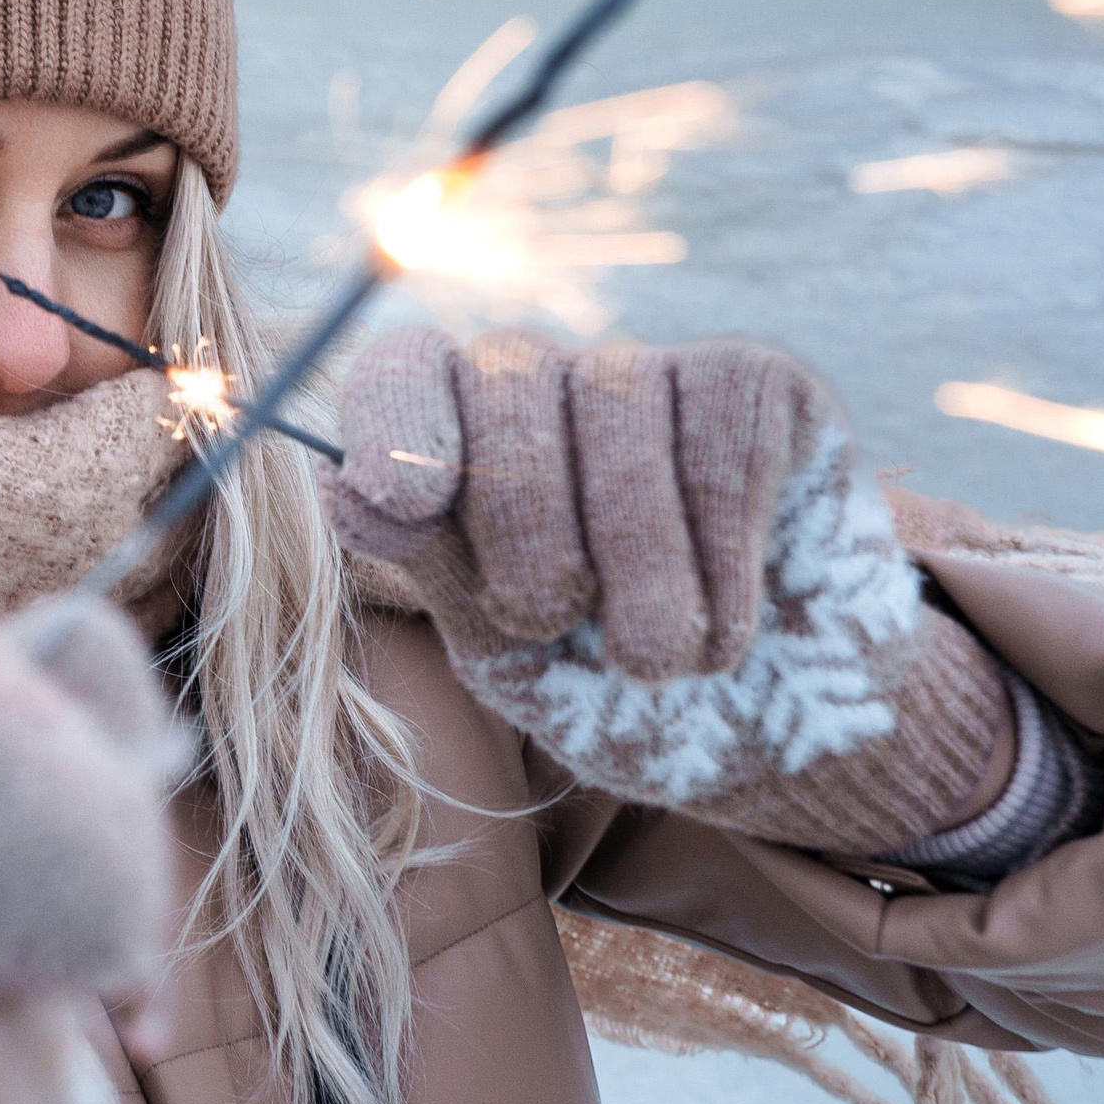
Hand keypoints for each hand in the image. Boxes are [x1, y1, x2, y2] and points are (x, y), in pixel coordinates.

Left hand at [321, 327, 1010, 853]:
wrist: (762, 734)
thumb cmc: (604, 687)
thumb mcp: (500, 647)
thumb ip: (431, 562)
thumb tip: (342, 486)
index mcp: (451, 431)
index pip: (403, 370)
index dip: (395, 419)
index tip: (403, 497)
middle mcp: (542, 376)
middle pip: (505, 380)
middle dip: (522, 522)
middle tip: (548, 621)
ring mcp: (650, 369)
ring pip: (618, 409)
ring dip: (635, 572)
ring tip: (650, 661)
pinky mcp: (757, 381)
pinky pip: (721, 448)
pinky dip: (721, 565)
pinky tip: (726, 628)